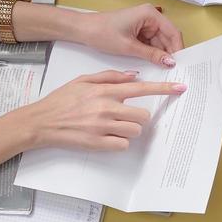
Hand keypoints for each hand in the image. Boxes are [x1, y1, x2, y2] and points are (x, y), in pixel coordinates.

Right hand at [22, 71, 185, 150]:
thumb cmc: (61, 100)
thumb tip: (133, 76)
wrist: (41, 122)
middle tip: (126, 117)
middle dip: (139, 118)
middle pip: (143, 116)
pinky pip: (123, 145)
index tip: (180, 89)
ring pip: (135, 131)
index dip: (163, 89)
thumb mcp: (83, 80)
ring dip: (130, 131)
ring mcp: (102, 127)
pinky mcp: (97, 143)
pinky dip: (119, 142)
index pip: (141, 89)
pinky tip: (107, 137)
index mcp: (104, 90)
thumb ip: (109, 76)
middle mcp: (106, 107)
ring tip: (113, 127)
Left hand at [75, 4, 184, 65]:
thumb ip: (152, 55)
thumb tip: (170, 62)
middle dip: (170, 53)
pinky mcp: (138, 31)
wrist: (84, 30)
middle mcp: (149, 16)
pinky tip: (154, 64)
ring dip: (161, 55)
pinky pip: (151, 43)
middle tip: (174, 70)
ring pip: (160, 42)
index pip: (173, 32)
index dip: (178, 48)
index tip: (181, 63)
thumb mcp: (129, 47)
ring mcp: (144, 24)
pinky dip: (152, 53)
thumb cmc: (103, 32)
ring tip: (164, 70)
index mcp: (150, 14)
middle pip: (167, 37)